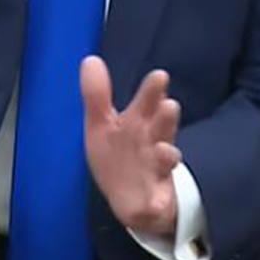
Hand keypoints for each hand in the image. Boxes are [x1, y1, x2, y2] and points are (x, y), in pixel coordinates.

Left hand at [81, 57, 180, 237]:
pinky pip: (157, 201)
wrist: (131, 199)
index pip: (147, 103)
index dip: (152, 91)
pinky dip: (157, 200)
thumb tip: (90, 59)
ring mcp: (156, 171)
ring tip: (165, 150)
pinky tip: (155, 199)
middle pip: (161, 128)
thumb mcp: (102, 124)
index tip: (159, 76)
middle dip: (165, 118)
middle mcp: (152, 143)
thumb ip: (97, 94)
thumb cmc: (120, 155)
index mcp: (138, 124)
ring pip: (165, 161)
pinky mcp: (156, 199)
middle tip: (169, 105)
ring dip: (166, 155)